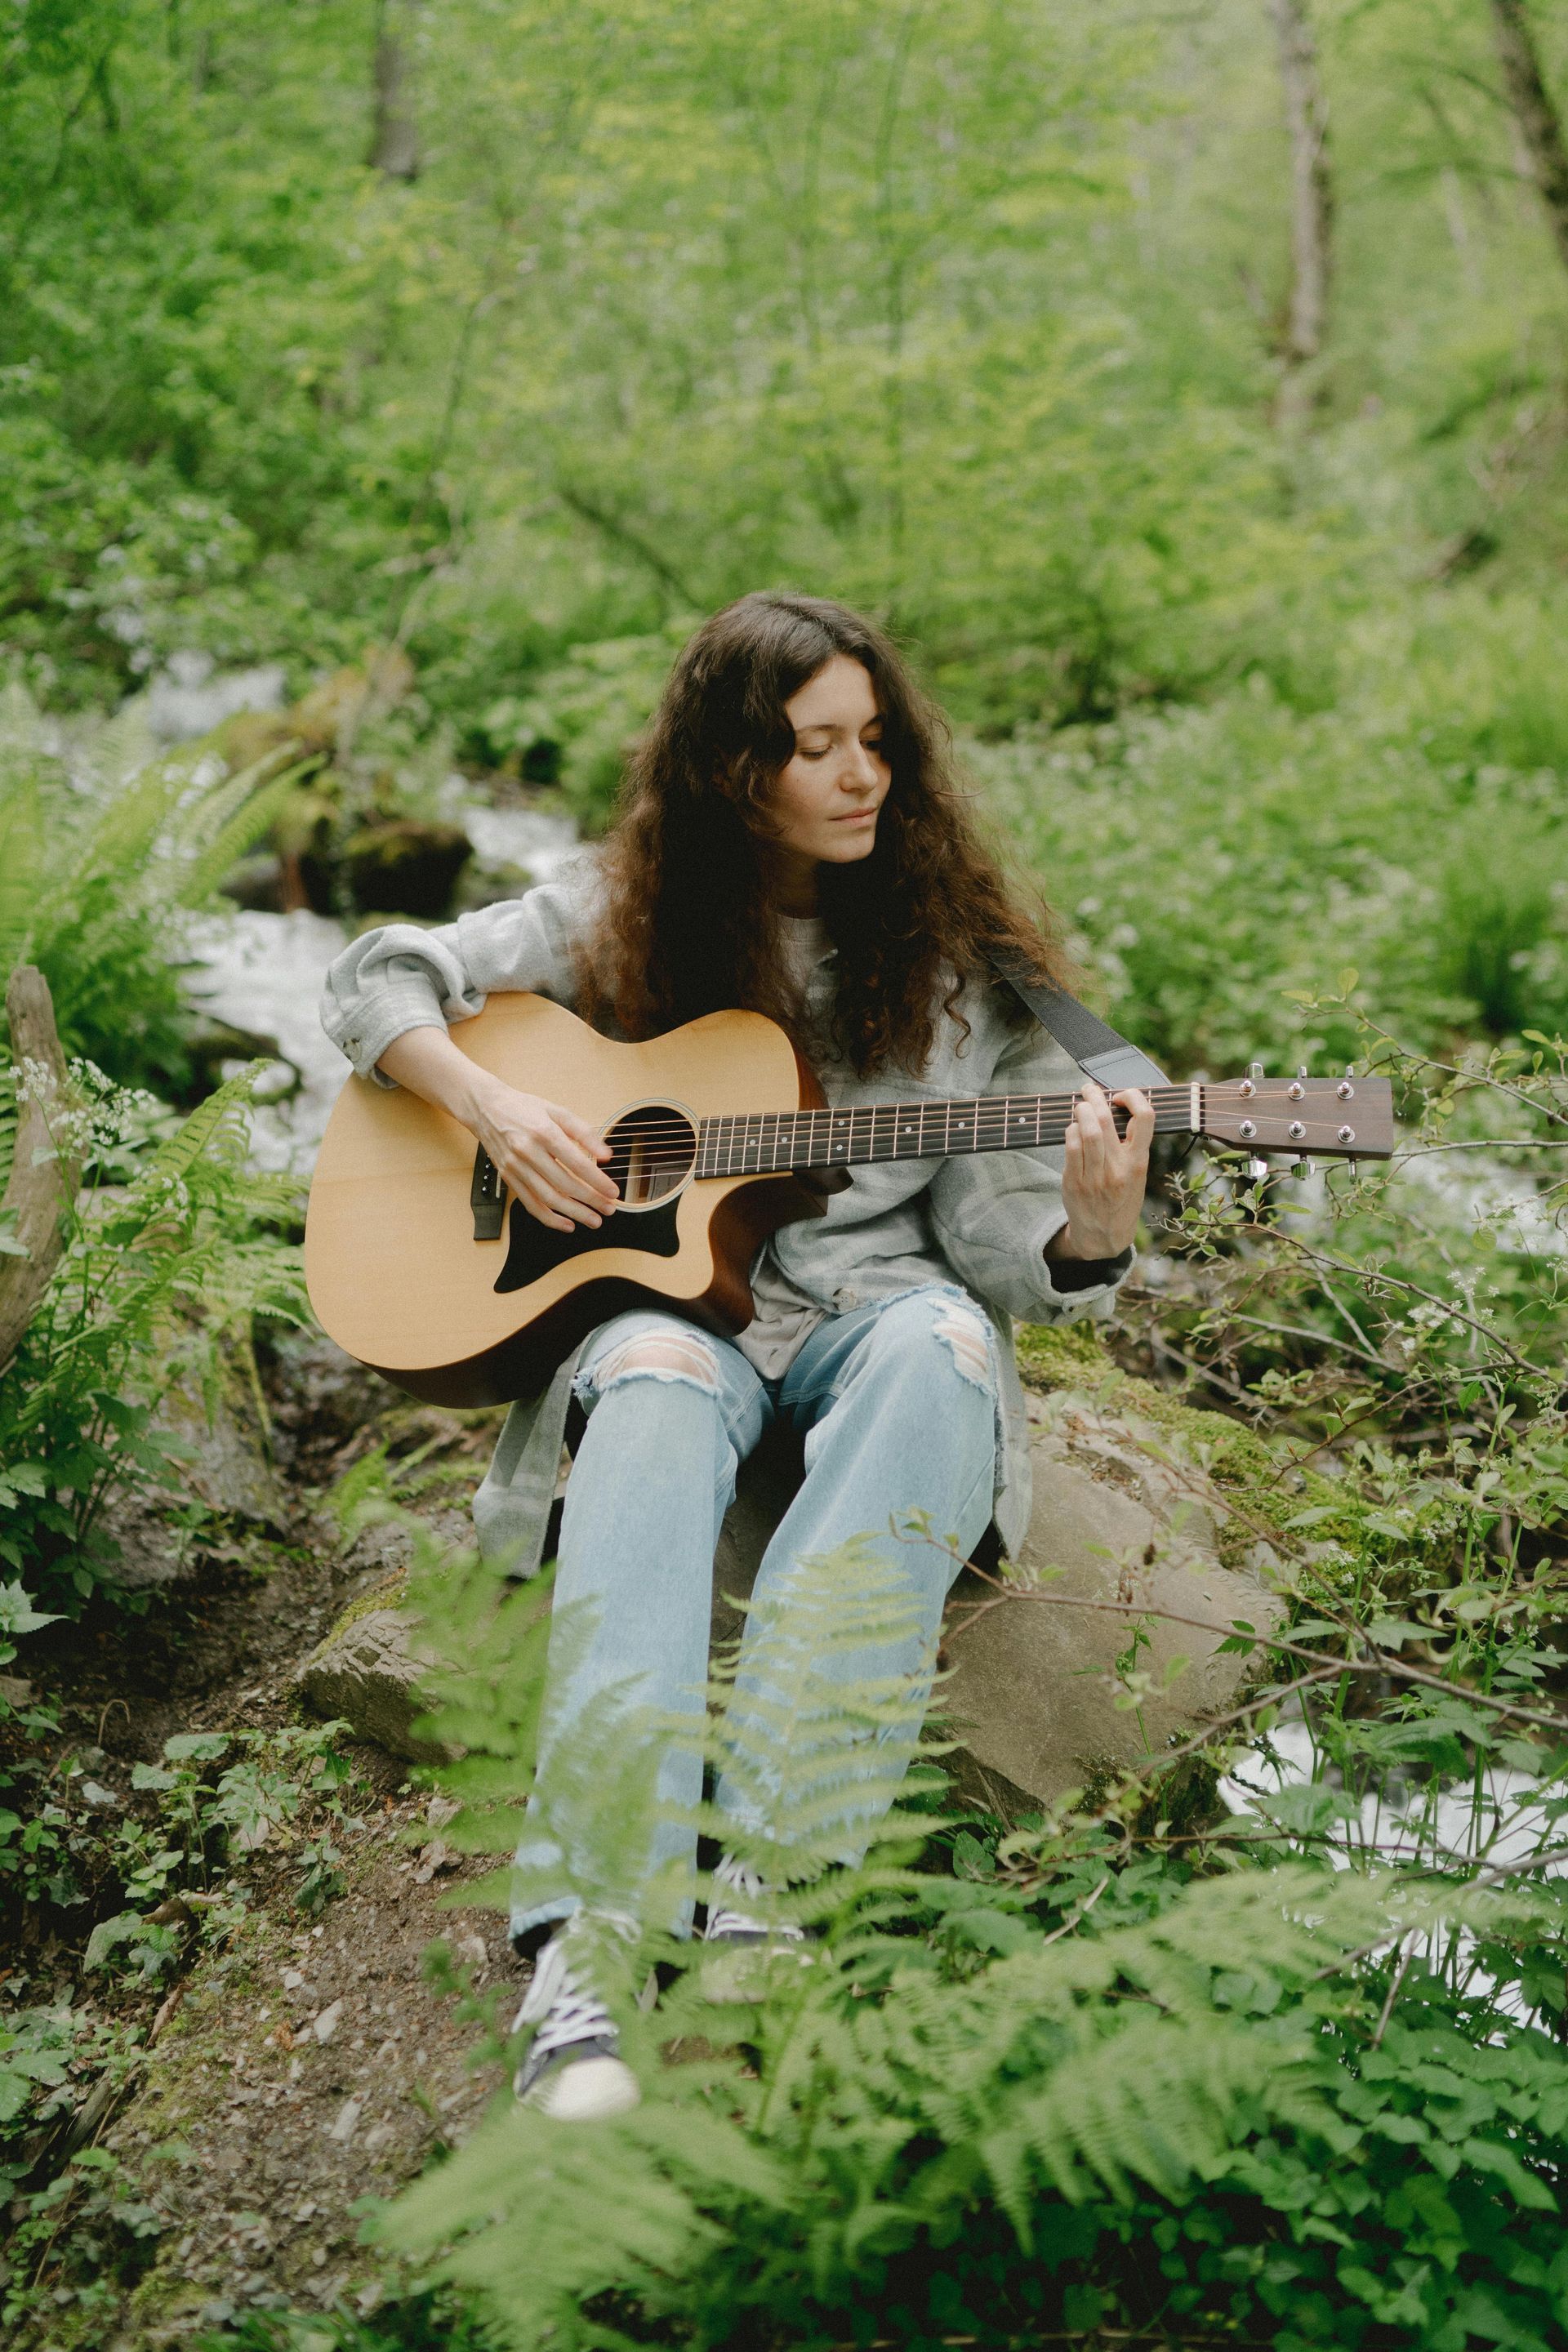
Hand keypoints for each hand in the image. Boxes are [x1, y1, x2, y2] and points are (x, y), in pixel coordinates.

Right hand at [471, 1077, 618, 1234]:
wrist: (486, 1108)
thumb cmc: (524, 1108)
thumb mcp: (557, 1111)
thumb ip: (583, 1132)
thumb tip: (605, 1155)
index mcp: (544, 1132)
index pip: (576, 1163)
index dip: (597, 1181)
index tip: (613, 1192)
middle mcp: (528, 1152)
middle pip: (564, 1184)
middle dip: (590, 1200)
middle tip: (609, 1209)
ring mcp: (516, 1167)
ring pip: (548, 1198)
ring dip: (573, 1213)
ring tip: (593, 1220)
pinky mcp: (508, 1178)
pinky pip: (530, 1203)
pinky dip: (549, 1218)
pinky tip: (566, 1224)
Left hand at [1049, 1085, 1152, 1261]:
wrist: (1104, 1236)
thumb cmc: (1122, 1198)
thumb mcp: (1137, 1174)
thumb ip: (1131, 1146)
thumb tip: (1116, 1107)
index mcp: (1139, 1163)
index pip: (1145, 1118)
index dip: (1133, 1097)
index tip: (1122, 1096)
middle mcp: (1118, 1168)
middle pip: (1104, 1119)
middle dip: (1094, 1096)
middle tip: (1089, 1089)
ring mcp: (1095, 1176)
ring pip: (1084, 1130)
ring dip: (1080, 1110)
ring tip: (1080, 1105)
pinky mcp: (1074, 1182)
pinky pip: (1070, 1146)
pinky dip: (1070, 1131)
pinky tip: (1073, 1129)